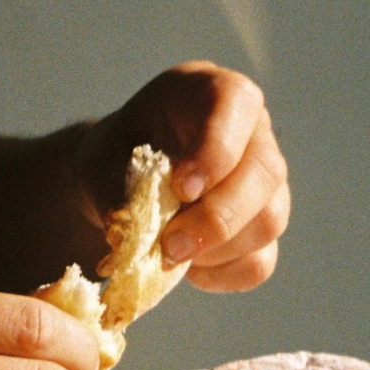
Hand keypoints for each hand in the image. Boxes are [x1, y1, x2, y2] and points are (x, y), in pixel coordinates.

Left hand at [76, 61, 289, 291]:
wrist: (120, 186)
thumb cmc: (115, 159)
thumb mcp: (101, 163)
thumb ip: (115, 190)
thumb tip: (128, 235)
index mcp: (216, 94)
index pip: (235, 109)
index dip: (213, 153)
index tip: (180, 189)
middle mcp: (253, 134)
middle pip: (264, 174)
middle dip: (215, 218)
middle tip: (169, 247)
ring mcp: (265, 185)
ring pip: (268, 222)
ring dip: (216, 251)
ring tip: (169, 255)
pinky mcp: (260, 230)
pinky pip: (259, 262)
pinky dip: (222, 276)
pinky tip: (188, 271)